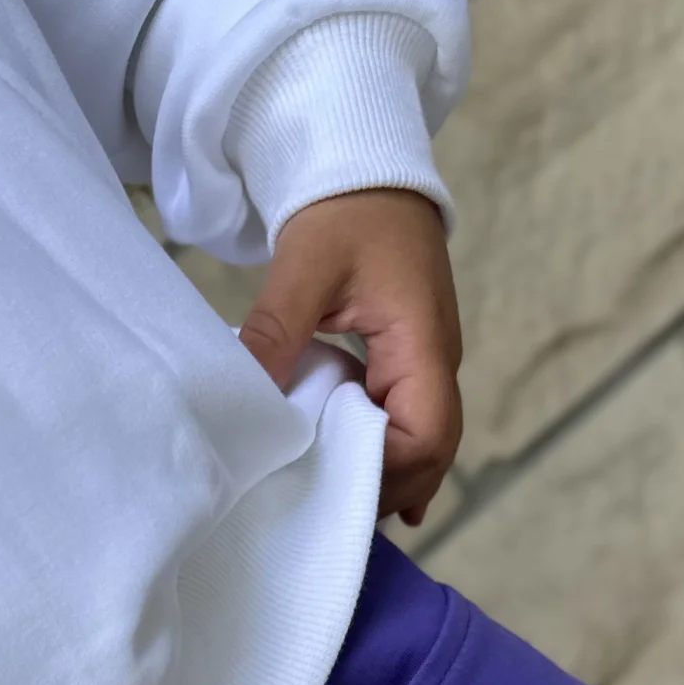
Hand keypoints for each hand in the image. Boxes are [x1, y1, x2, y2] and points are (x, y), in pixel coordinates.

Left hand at [238, 189, 462, 526]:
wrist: (367, 170)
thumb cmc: (345, 210)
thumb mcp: (304, 264)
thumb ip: (277, 331)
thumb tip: (248, 398)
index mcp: (423, 343)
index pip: (426, 434)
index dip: (385, 472)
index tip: (329, 485)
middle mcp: (435, 362)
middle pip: (431, 452)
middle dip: (385, 487)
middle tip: (326, 515)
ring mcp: (424, 364)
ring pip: (421, 444)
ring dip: (383, 476)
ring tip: (334, 504)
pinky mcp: (405, 362)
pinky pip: (405, 423)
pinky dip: (383, 456)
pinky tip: (357, 486)